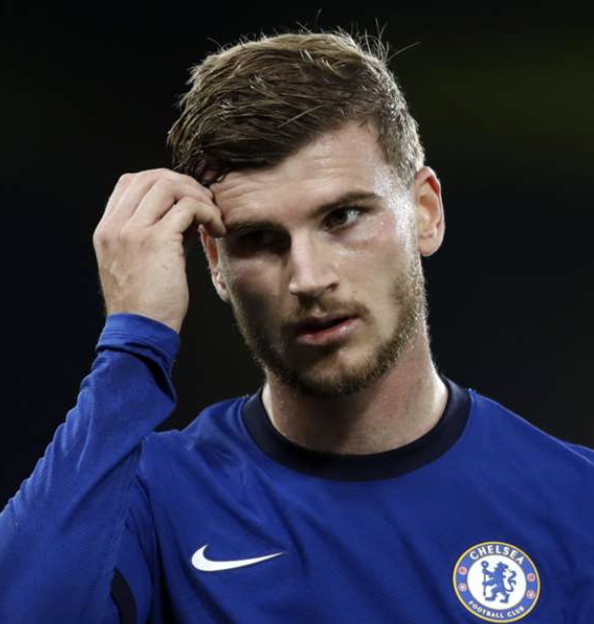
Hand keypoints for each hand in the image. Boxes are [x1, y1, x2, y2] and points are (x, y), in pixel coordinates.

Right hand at [93, 168, 225, 333]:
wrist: (141, 332)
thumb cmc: (147, 303)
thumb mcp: (142, 262)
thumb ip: (158, 233)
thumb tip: (188, 212)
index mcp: (107, 229)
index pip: (130, 182)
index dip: (162, 182)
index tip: (186, 199)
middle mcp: (115, 226)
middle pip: (151, 177)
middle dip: (185, 184)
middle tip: (206, 204)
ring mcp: (133, 231)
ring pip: (169, 186)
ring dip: (198, 196)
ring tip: (214, 217)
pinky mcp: (157, 241)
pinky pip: (188, 207)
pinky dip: (208, 213)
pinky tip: (218, 229)